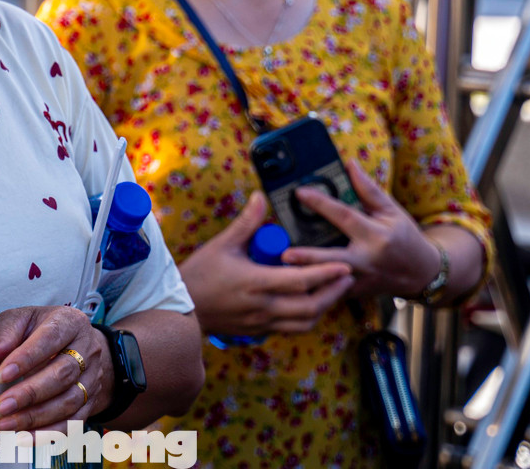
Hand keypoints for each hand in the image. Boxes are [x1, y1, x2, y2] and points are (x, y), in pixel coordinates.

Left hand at [0, 305, 109, 432]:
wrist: (76, 345)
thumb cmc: (40, 330)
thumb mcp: (22, 319)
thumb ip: (5, 333)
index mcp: (69, 322)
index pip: (50, 338)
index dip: (26, 358)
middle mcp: (87, 350)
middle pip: (63, 374)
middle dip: (29, 394)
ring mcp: (92, 378)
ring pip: (69, 402)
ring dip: (35, 418)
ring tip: (4, 424)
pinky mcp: (90, 402)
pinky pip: (73, 423)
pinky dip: (47, 434)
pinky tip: (22, 439)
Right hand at [179, 191, 353, 336]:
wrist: (181, 309)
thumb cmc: (199, 275)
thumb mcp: (222, 245)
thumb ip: (246, 223)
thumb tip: (261, 197)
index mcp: (256, 283)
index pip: (300, 281)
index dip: (325, 274)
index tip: (344, 266)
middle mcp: (263, 307)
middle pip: (310, 306)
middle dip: (333, 293)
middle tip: (348, 277)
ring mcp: (262, 322)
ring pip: (304, 322)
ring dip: (324, 308)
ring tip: (334, 291)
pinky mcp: (259, 330)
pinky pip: (291, 329)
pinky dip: (307, 318)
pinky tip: (310, 305)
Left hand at [282, 158, 440, 298]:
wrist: (421, 273)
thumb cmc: (405, 237)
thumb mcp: (392, 210)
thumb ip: (368, 189)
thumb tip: (349, 164)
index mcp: (376, 235)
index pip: (344, 216)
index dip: (322, 203)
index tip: (299, 193)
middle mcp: (367, 260)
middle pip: (333, 259)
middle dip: (308, 258)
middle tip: (285, 254)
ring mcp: (360, 280)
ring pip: (328, 280)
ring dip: (306, 276)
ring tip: (281, 270)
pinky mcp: (354, 294)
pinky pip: (330, 291)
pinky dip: (313, 286)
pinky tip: (292, 283)